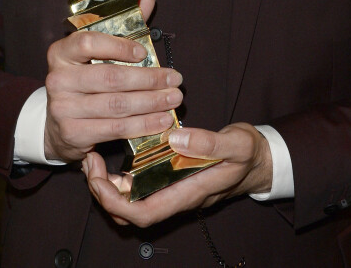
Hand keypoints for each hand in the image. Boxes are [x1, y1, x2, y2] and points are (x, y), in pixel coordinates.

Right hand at [44, 0, 182, 161]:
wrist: (58, 124)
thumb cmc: (86, 79)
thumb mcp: (99, 51)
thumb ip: (125, 24)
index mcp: (61, 52)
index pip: (88, 43)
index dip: (118, 46)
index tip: (144, 52)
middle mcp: (58, 79)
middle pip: (110, 77)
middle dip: (149, 79)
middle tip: (175, 79)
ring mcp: (63, 109)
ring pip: (117, 105)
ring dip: (151, 103)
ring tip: (173, 99)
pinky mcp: (73, 134)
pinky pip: (115, 129)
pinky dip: (143, 126)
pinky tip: (161, 121)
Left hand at [82, 122, 272, 226]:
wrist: (261, 160)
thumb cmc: (249, 153)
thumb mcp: (236, 144)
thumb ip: (208, 143)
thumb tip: (176, 138)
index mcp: (189, 193)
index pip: (145, 213)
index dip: (116, 204)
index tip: (99, 180)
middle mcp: (177, 196)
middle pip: (131, 212)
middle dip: (103, 194)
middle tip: (89, 163)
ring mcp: (173, 189)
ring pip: (132, 202)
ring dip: (108, 186)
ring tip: (95, 159)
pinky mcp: (171, 179)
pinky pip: (140, 188)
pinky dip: (121, 178)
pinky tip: (114, 157)